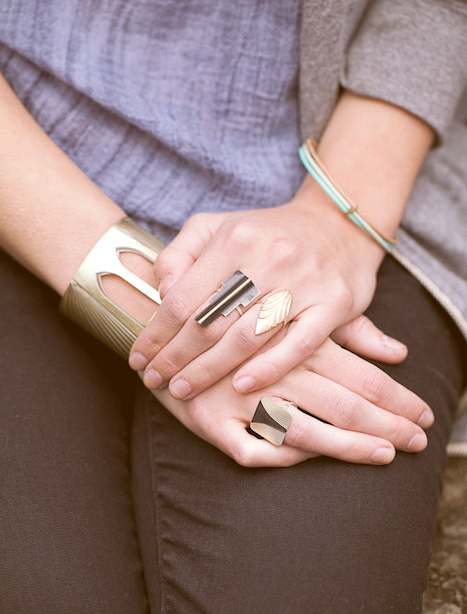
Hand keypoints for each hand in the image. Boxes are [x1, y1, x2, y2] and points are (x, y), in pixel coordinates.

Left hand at [129, 194, 384, 397]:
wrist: (340, 223)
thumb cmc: (269, 233)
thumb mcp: (218, 227)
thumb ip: (180, 254)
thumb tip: (160, 291)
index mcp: (235, 238)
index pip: (182, 298)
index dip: (155, 334)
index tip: (139, 359)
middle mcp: (269, 258)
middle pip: (209, 321)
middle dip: (175, 358)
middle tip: (154, 381)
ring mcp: (304, 282)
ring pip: (247, 337)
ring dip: (209, 370)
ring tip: (183, 390)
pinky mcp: (334, 303)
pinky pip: (298, 344)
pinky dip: (269, 368)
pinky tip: (242, 386)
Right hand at [152, 330, 432, 467]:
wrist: (159, 310)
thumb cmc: (233, 307)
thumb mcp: (284, 301)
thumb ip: (348, 327)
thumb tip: (397, 350)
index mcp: (295, 337)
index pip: (360, 374)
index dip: (397, 399)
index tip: (425, 417)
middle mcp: (274, 368)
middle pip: (344, 404)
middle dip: (387, 426)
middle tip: (419, 443)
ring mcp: (241, 397)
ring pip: (306, 432)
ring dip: (349, 448)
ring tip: (384, 456)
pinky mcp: (209, 420)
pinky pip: (252, 451)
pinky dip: (283, 459)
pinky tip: (307, 460)